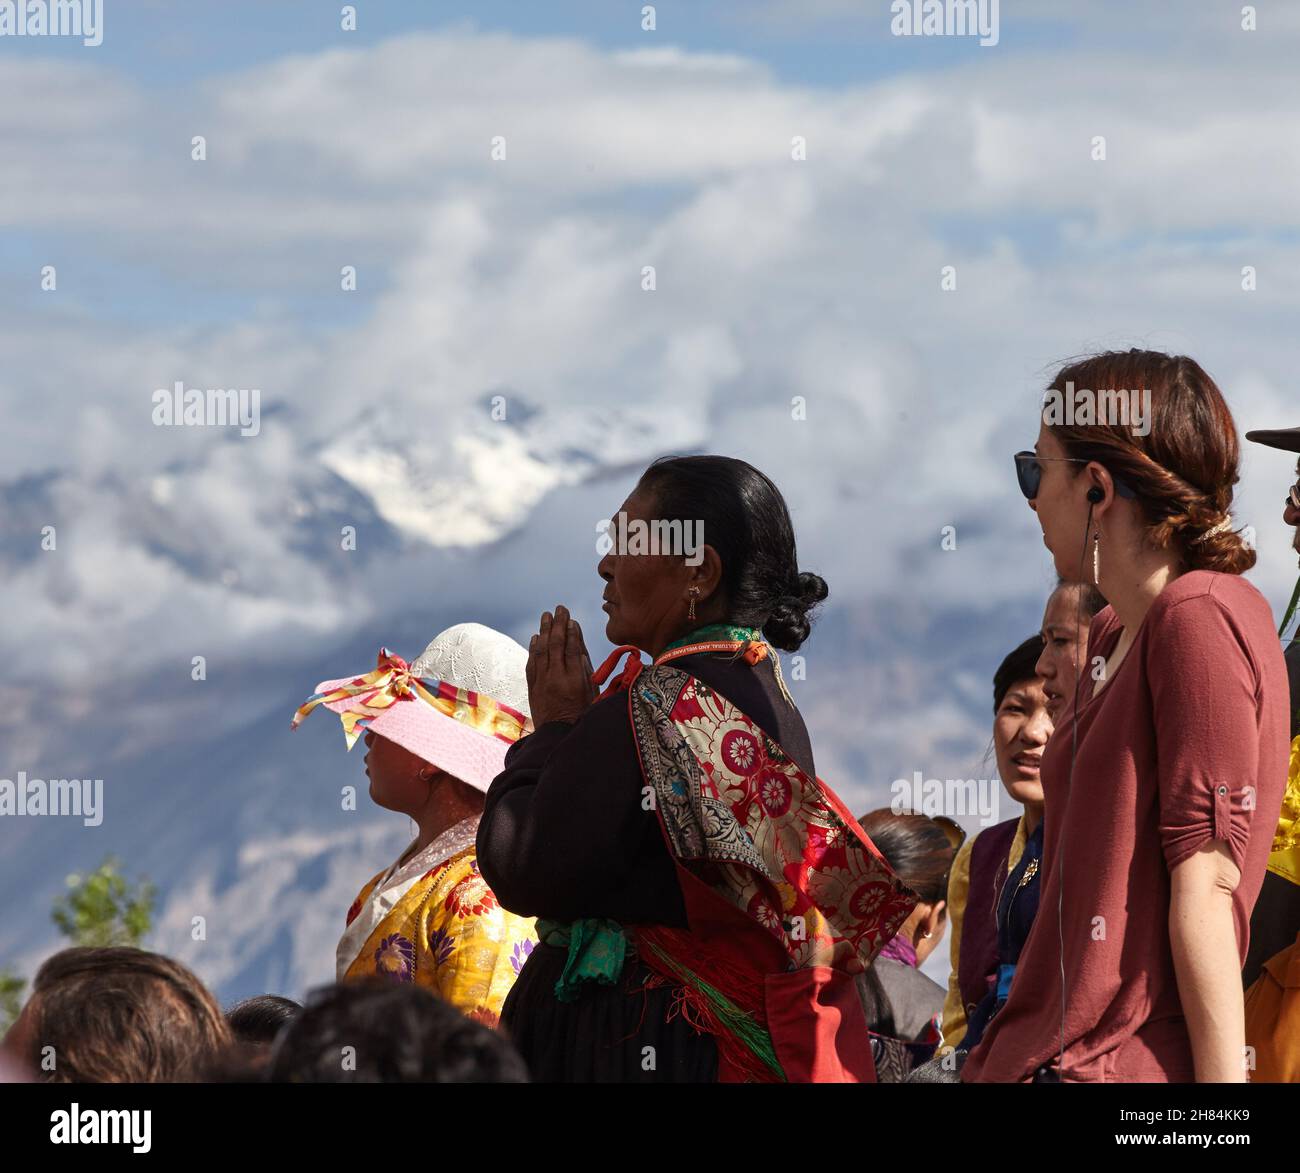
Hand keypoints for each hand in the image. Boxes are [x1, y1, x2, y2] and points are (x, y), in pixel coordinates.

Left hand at [527, 604, 596, 725]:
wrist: (557, 736)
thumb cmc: (581, 716)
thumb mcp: (591, 695)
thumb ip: (585, 672)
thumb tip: (578, 650)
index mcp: (574, 680)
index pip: (571, 649)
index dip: (571, 632)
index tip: (571, 619)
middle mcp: (556, 678)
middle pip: (555, 645)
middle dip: (557, 624)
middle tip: (559, 608)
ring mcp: (542, 682)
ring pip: (541, 651)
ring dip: (543, 631)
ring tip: (546, 616)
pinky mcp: (533, 687)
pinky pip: (531, 664)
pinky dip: (533, 649)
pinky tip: (535, 638)